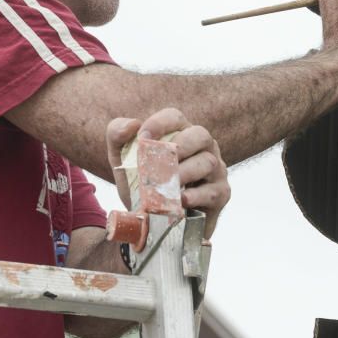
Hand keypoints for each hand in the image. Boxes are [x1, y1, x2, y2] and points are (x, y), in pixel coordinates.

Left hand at [106, 108, 229, 238]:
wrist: (152, 220)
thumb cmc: (141, 182)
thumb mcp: (122, 159)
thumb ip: (117, 135)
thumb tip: (132, 124)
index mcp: (180, 133)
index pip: (175, 117)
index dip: (160, 123)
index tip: (142, 137)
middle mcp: (202, 147)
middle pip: (201, 135)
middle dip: (181, 146)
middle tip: (162, 161)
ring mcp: (215, 170)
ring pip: (208, 163)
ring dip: (185, 173)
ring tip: (167, 185)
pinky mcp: (220, 194)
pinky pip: (213, 191)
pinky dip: (196, 196)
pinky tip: (180, 201)